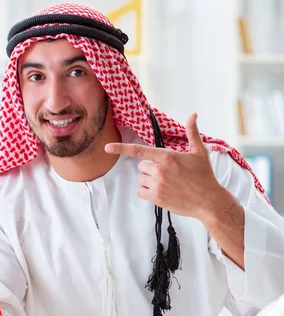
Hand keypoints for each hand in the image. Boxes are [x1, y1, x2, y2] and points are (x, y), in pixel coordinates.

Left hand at [105, 113, 225, 219]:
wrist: (209, 201)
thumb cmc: (204, 176)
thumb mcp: (199, 152)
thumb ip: (192, 132)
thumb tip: (193, 114)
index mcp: (167, 157)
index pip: (139, 151)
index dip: (121, 148)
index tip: (107, 147)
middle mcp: (159, 170)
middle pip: (141, 166)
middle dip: (150, 168)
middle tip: (168, 173)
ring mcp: (157, 185)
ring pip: (140, 179)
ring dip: (149, 180)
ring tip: (167, 183)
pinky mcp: (156, 198)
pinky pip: (140, 192)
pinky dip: (147, 192)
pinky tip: (161, 191)